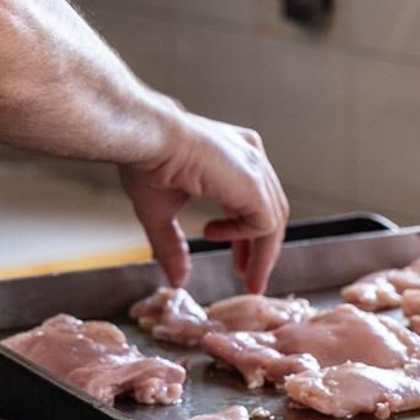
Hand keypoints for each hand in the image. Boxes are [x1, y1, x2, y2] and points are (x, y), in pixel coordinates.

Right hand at [118, 110, 289, 292]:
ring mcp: (255, 168)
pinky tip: (213, 234)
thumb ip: (172, 246)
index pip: (252, 202)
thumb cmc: (147, 160)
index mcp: (234, 157)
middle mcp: (250, 158)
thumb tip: (177, 279)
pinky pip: (265, 223)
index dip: (246, 236)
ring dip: (263, 255)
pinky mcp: (255, 184)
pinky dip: (245, 239)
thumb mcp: (160, 213)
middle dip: (261, 250)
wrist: (147, 140)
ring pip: (273, 220)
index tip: (239, 264)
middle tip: (251, 278)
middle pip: (269, 211)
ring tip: (248, 277)